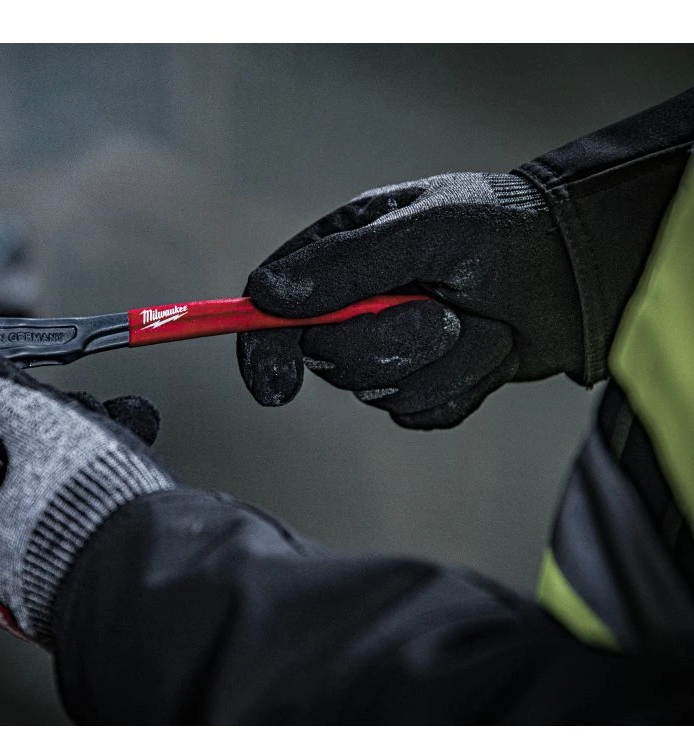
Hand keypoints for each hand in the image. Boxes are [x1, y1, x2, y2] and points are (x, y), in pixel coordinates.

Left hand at [0, 327, 174, 644]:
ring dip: (69, 427)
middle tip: (46, 383)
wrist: (165, 584)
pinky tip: (129, 429)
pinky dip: (94, 460)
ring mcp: (29, 554)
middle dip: (21, 405)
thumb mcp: (36, 428)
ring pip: (35, 467)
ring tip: (106, 413)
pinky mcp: (73, 553)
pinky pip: (70, 493)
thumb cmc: (90, 519)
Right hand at [237, 172, 585, 428]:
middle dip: (388, 342)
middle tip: (443, 312)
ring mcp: (391, 348)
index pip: (274, 305)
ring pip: (377, 389)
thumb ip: (346, 264)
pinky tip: (491, 350)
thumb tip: (264, 296)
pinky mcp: (427, 385)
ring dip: (438, 362)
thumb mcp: (428, 230)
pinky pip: (418, 411)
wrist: (584, 274)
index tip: (275, 383)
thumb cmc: (511, 231)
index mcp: (345, 253)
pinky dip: (461, 385)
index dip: (264, 346)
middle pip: (327, 356)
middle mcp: (359, 302)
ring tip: (480, 322)